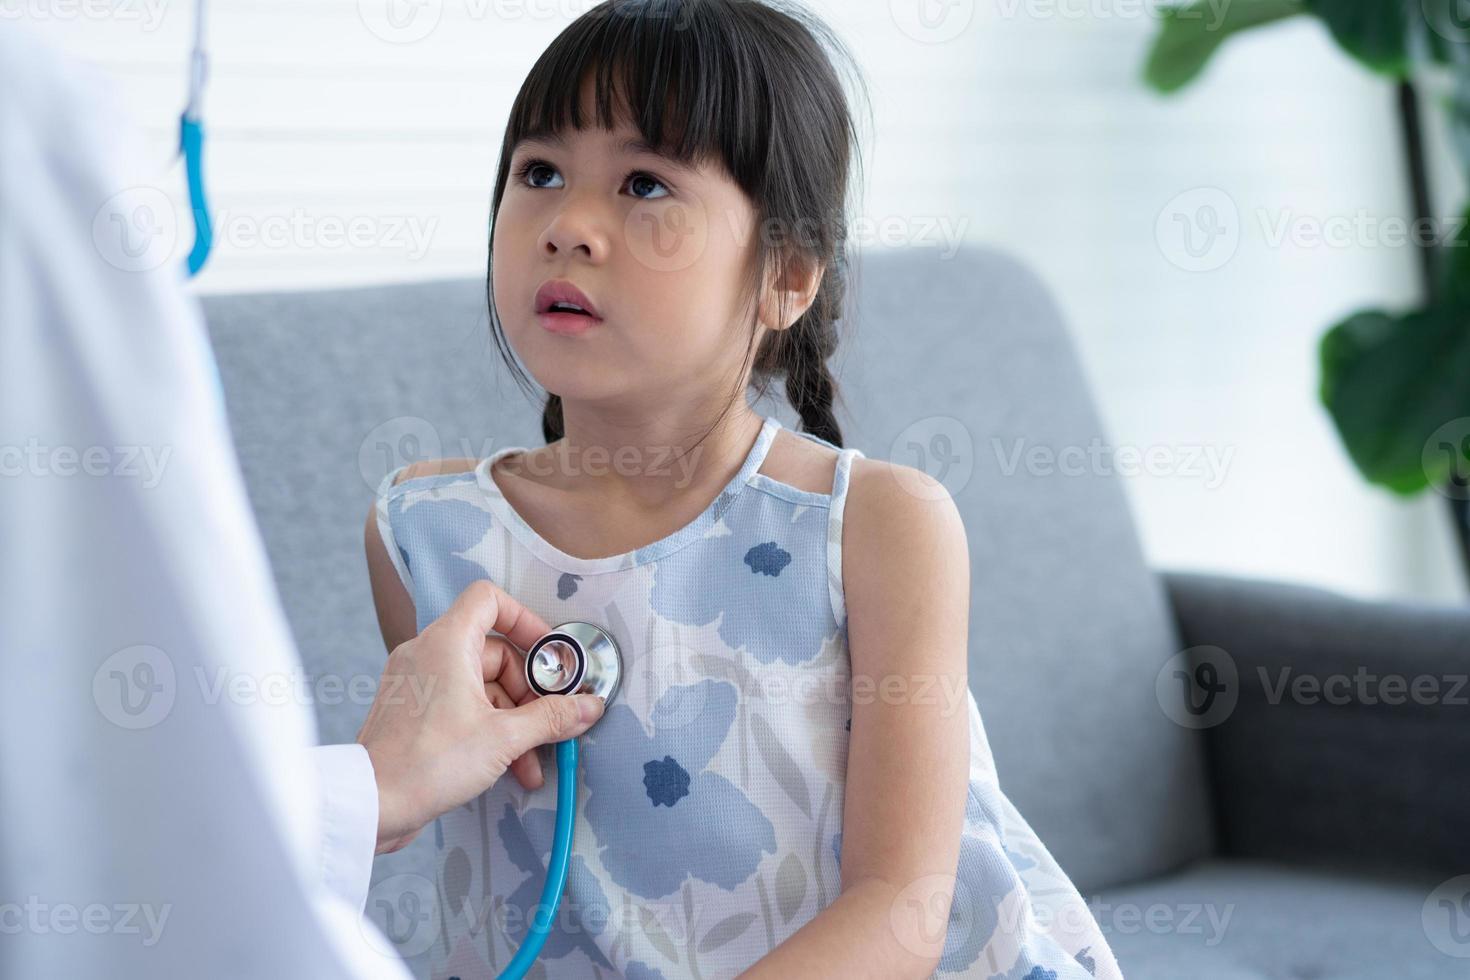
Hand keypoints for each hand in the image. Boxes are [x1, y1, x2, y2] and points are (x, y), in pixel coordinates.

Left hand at [355, 579, 605, 853]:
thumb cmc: (426, 764)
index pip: (489, 600)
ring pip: (480, 687)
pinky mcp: (414, 712)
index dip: (526, 620)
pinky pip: (461, 706)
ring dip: (513, 721)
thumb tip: (588, 706)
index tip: (549, 655)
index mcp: (446, 643)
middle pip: (494, 652)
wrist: (370, 804)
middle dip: (528, 692)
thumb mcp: (504, 738)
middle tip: (549, 721)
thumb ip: (551, 717)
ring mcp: (417, 684)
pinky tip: (509, 766)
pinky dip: (488, 729)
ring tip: (532, 762)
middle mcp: (427, 654)